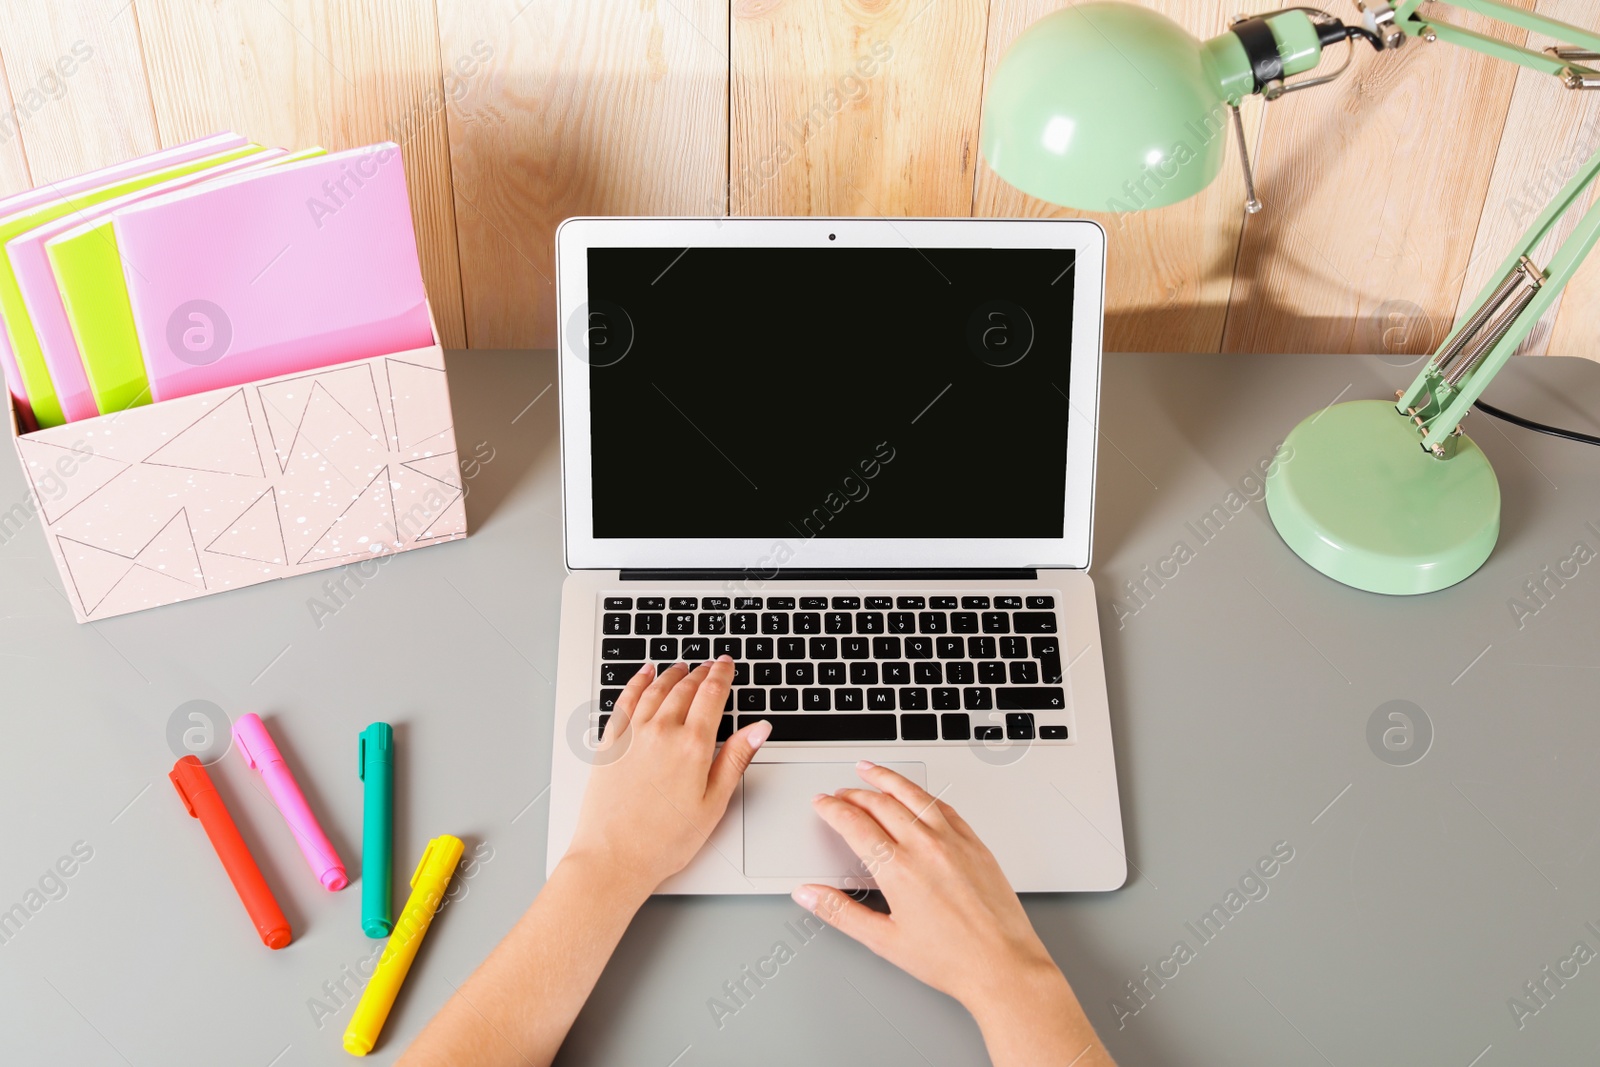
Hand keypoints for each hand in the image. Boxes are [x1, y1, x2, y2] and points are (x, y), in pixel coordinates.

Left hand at [567, 658, 770, 897]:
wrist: (613, 857)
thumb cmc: (663, 840)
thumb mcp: (713, 804)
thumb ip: (735, 759)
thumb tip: (758, 729)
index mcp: (692, 746)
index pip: (712, 695)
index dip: (722, 675)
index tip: (727, 664)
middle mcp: (661, 732)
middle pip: (685, 689)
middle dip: (701, 673)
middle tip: (710, 665)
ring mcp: (632, 735)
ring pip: (655, 690)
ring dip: (672, 674)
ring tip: (682, 667)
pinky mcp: (609, 743)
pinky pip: (625, 701)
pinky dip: (636, 683)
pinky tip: (642, 675)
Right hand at [792, 762, 1059, 1013]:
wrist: (1003, 965)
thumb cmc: (952, 959)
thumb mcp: (884, 941)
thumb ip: (841, 913)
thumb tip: (809, 895)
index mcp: (898, 870)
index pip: (854, 824)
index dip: (832, 809)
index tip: (822, 803)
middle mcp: (925, 847)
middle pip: (880, 803)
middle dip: (854, 793)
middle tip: (840, 792)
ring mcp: (953, 841)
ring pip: (912, 795)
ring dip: (886, 779)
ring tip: (869, 770)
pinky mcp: (975, 843)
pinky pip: (944, 806)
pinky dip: (922, 794)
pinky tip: (915, 793)